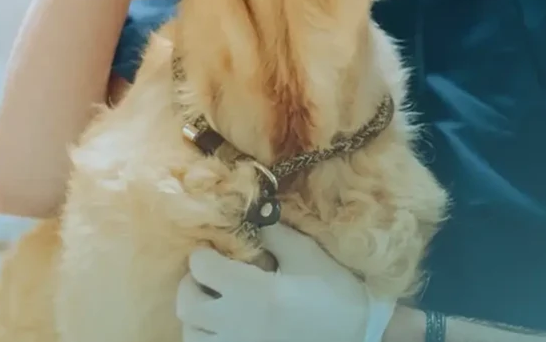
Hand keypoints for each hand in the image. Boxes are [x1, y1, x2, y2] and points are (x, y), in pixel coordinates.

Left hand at [175, 224, 396, 341]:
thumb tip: (249, 216)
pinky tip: (227, 327)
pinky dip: (209, 337)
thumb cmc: (335, 293)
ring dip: (197, 316)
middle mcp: (237, 325)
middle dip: (193, 284)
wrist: (359, 334)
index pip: (200, 267)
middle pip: (186, 304)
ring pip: (192, 334)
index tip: (218, 251)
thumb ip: (272, 235)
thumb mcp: (306, 255)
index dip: (205, 254)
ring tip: (216, 304)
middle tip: (210, 276)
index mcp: (252, 293)